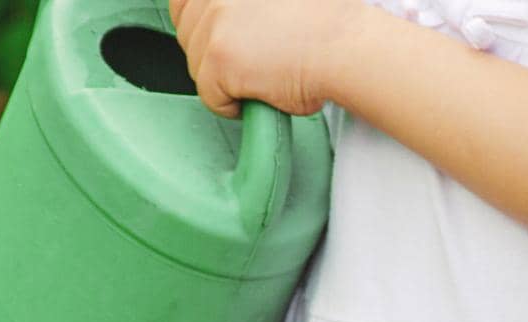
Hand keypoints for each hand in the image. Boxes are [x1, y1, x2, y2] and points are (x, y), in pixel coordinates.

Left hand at [169, 0, 367, 117]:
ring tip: (261, 77)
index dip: (200, 25)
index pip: (184, 2)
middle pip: (187, 35)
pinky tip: (260, 94)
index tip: (218, 40)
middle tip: (250, 62)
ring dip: (224, 80)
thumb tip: (219, 23)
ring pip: (197, 66)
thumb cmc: (324, 24)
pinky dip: (231, 105)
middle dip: (213, 54)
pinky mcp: (217, 57)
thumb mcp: (267, 1)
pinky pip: (208, 95)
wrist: (343, 45)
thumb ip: (239, 5)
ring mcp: (213, 21)